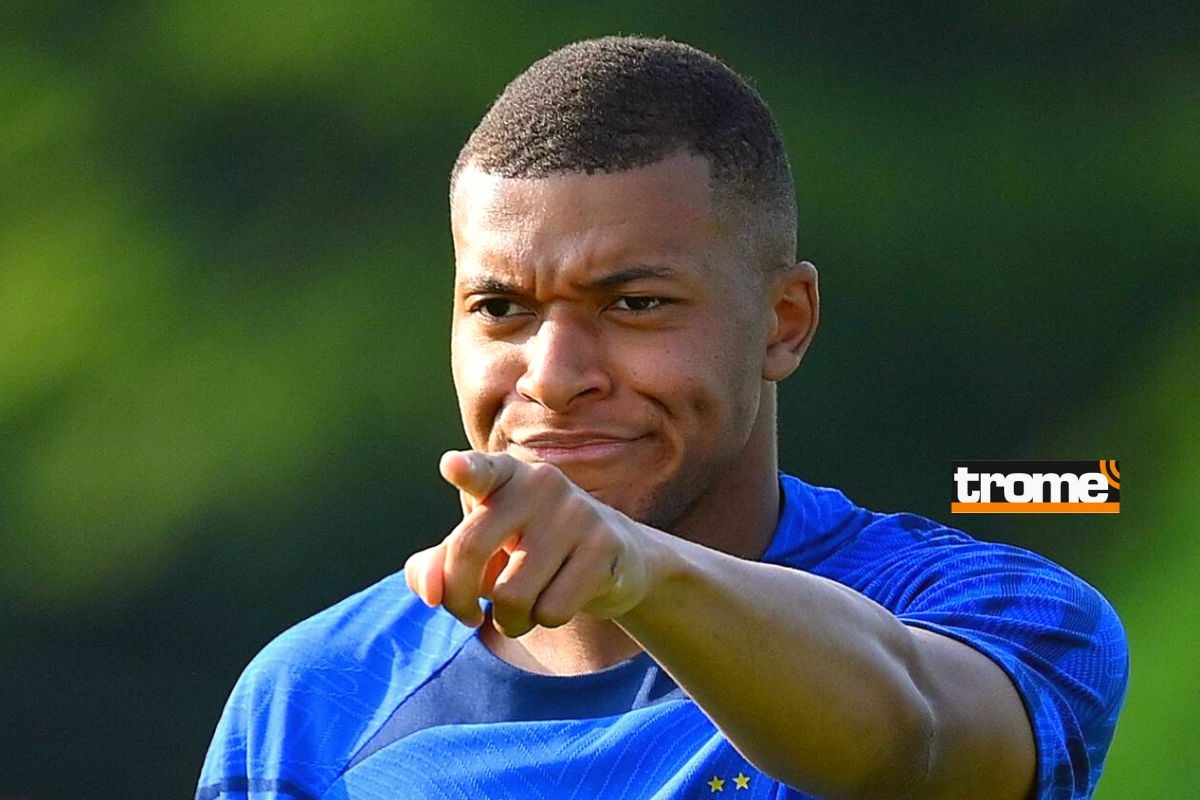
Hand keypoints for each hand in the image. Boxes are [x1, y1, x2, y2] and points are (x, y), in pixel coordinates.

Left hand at [404, 450, 658, 636]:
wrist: (617, 558)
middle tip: (467, 615)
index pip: (482, 471)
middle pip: (472, 549)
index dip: (465, 470)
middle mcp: (540, 484)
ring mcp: (576, 512)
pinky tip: (557, 602)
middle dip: (459, 598)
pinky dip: (544, 620)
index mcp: (505, 475)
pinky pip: (551, 610)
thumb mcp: (483, 551)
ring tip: (522, 609)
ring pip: (512, 595)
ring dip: (509, 620)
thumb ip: (439, 565)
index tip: (450, 466)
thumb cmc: (530, 552)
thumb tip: (429, 592)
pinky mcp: (604, 546)